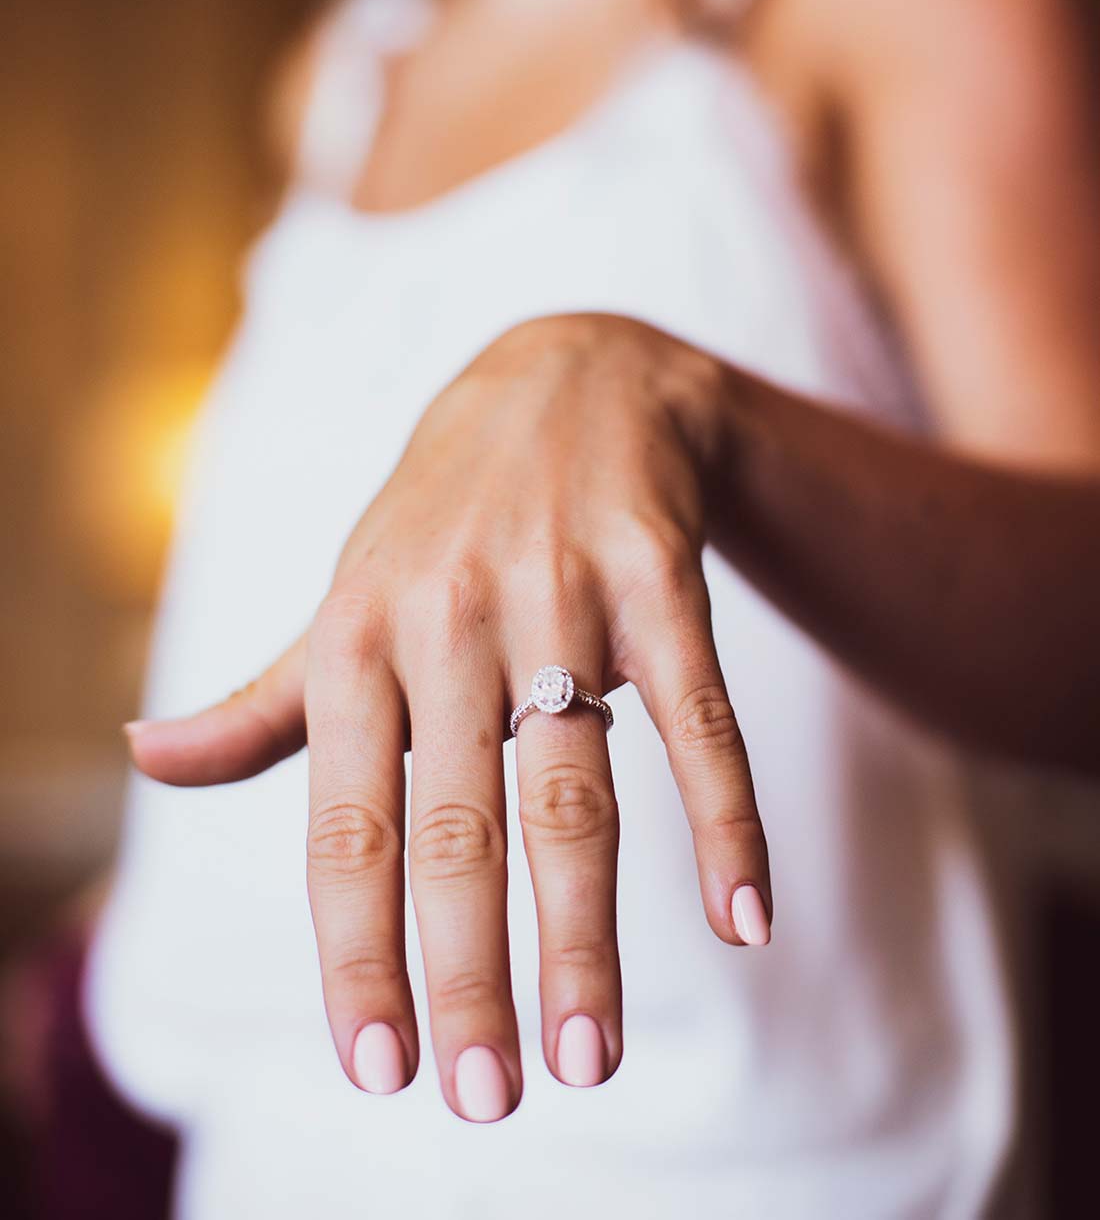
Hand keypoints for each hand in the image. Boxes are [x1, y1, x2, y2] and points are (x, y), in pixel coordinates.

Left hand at [126, 314, 770, 1120]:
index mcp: (356, 637)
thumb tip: (147, 759)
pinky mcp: (657, 574)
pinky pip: (697, 712)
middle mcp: (449, 620)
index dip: (357, 953)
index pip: (345, 825)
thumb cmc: (442, 518)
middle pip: (458, 827)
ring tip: (590, 1055)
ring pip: (573, 788)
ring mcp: (560, 593)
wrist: (569, 374)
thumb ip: (263, 699)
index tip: (380, 1070)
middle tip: (486, 1102)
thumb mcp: (343, 595)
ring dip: (584, 932)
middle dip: (468, 973)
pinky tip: (747, 919)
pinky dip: (725, 816)